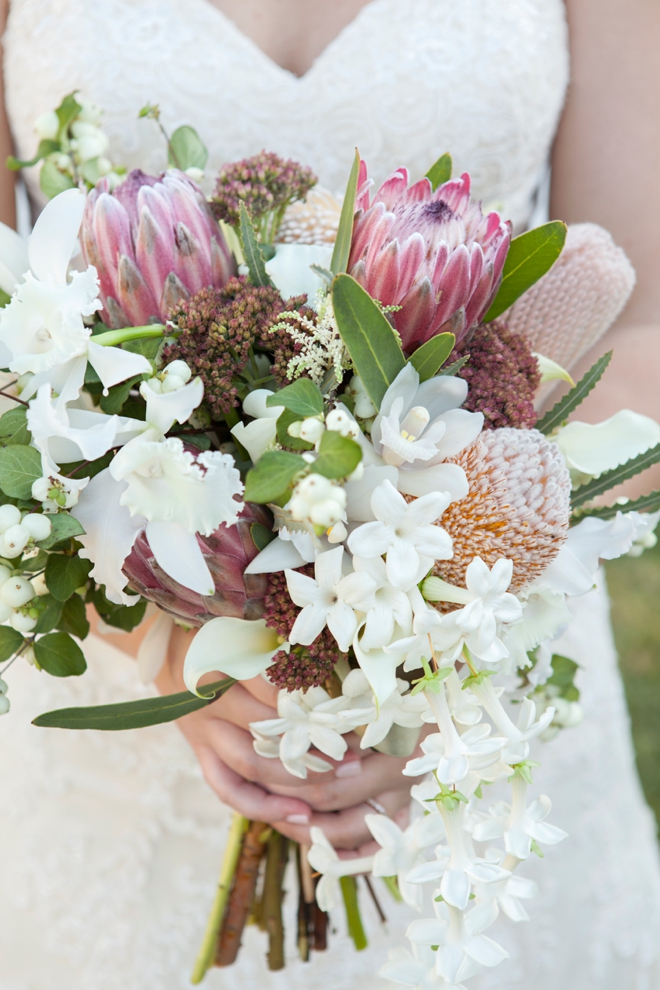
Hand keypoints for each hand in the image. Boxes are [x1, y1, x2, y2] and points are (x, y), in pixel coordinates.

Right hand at [157, 622, 424, 848]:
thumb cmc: (223, 629)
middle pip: (267, 731)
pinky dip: (263, 806)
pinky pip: (228, 789)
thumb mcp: (249, 623)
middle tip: (356, 753)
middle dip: (314, 744)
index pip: (274, 691)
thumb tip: (341, 661)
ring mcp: (203, 731)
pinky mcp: (201, 752)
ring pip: (252, 764)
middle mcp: (210, 701)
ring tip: (341, 778)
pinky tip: (300, 815)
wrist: (168, 644)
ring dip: (298, 776)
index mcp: (223, 663)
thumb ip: (284, 642)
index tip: (351, 710)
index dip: (314, 703)